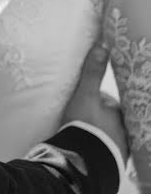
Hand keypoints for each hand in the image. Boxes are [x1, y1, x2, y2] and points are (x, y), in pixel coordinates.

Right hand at [62, 40, 127, 161]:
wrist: (82, 161)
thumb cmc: (85, 125)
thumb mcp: (85, 95)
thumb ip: (92, 72)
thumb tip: (103, 45)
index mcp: (121, 114)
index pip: (111, 102)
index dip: (100, 99)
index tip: (90, 98)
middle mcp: (125, 131)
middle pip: (111, 118)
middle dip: (101, 116)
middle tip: (84, 115)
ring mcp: (119, 147)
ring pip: (109, 134)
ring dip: (99, 132)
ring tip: (83, 132)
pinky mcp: (111, 161)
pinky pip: (105, 149)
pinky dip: (98, 146)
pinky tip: (88, 146)